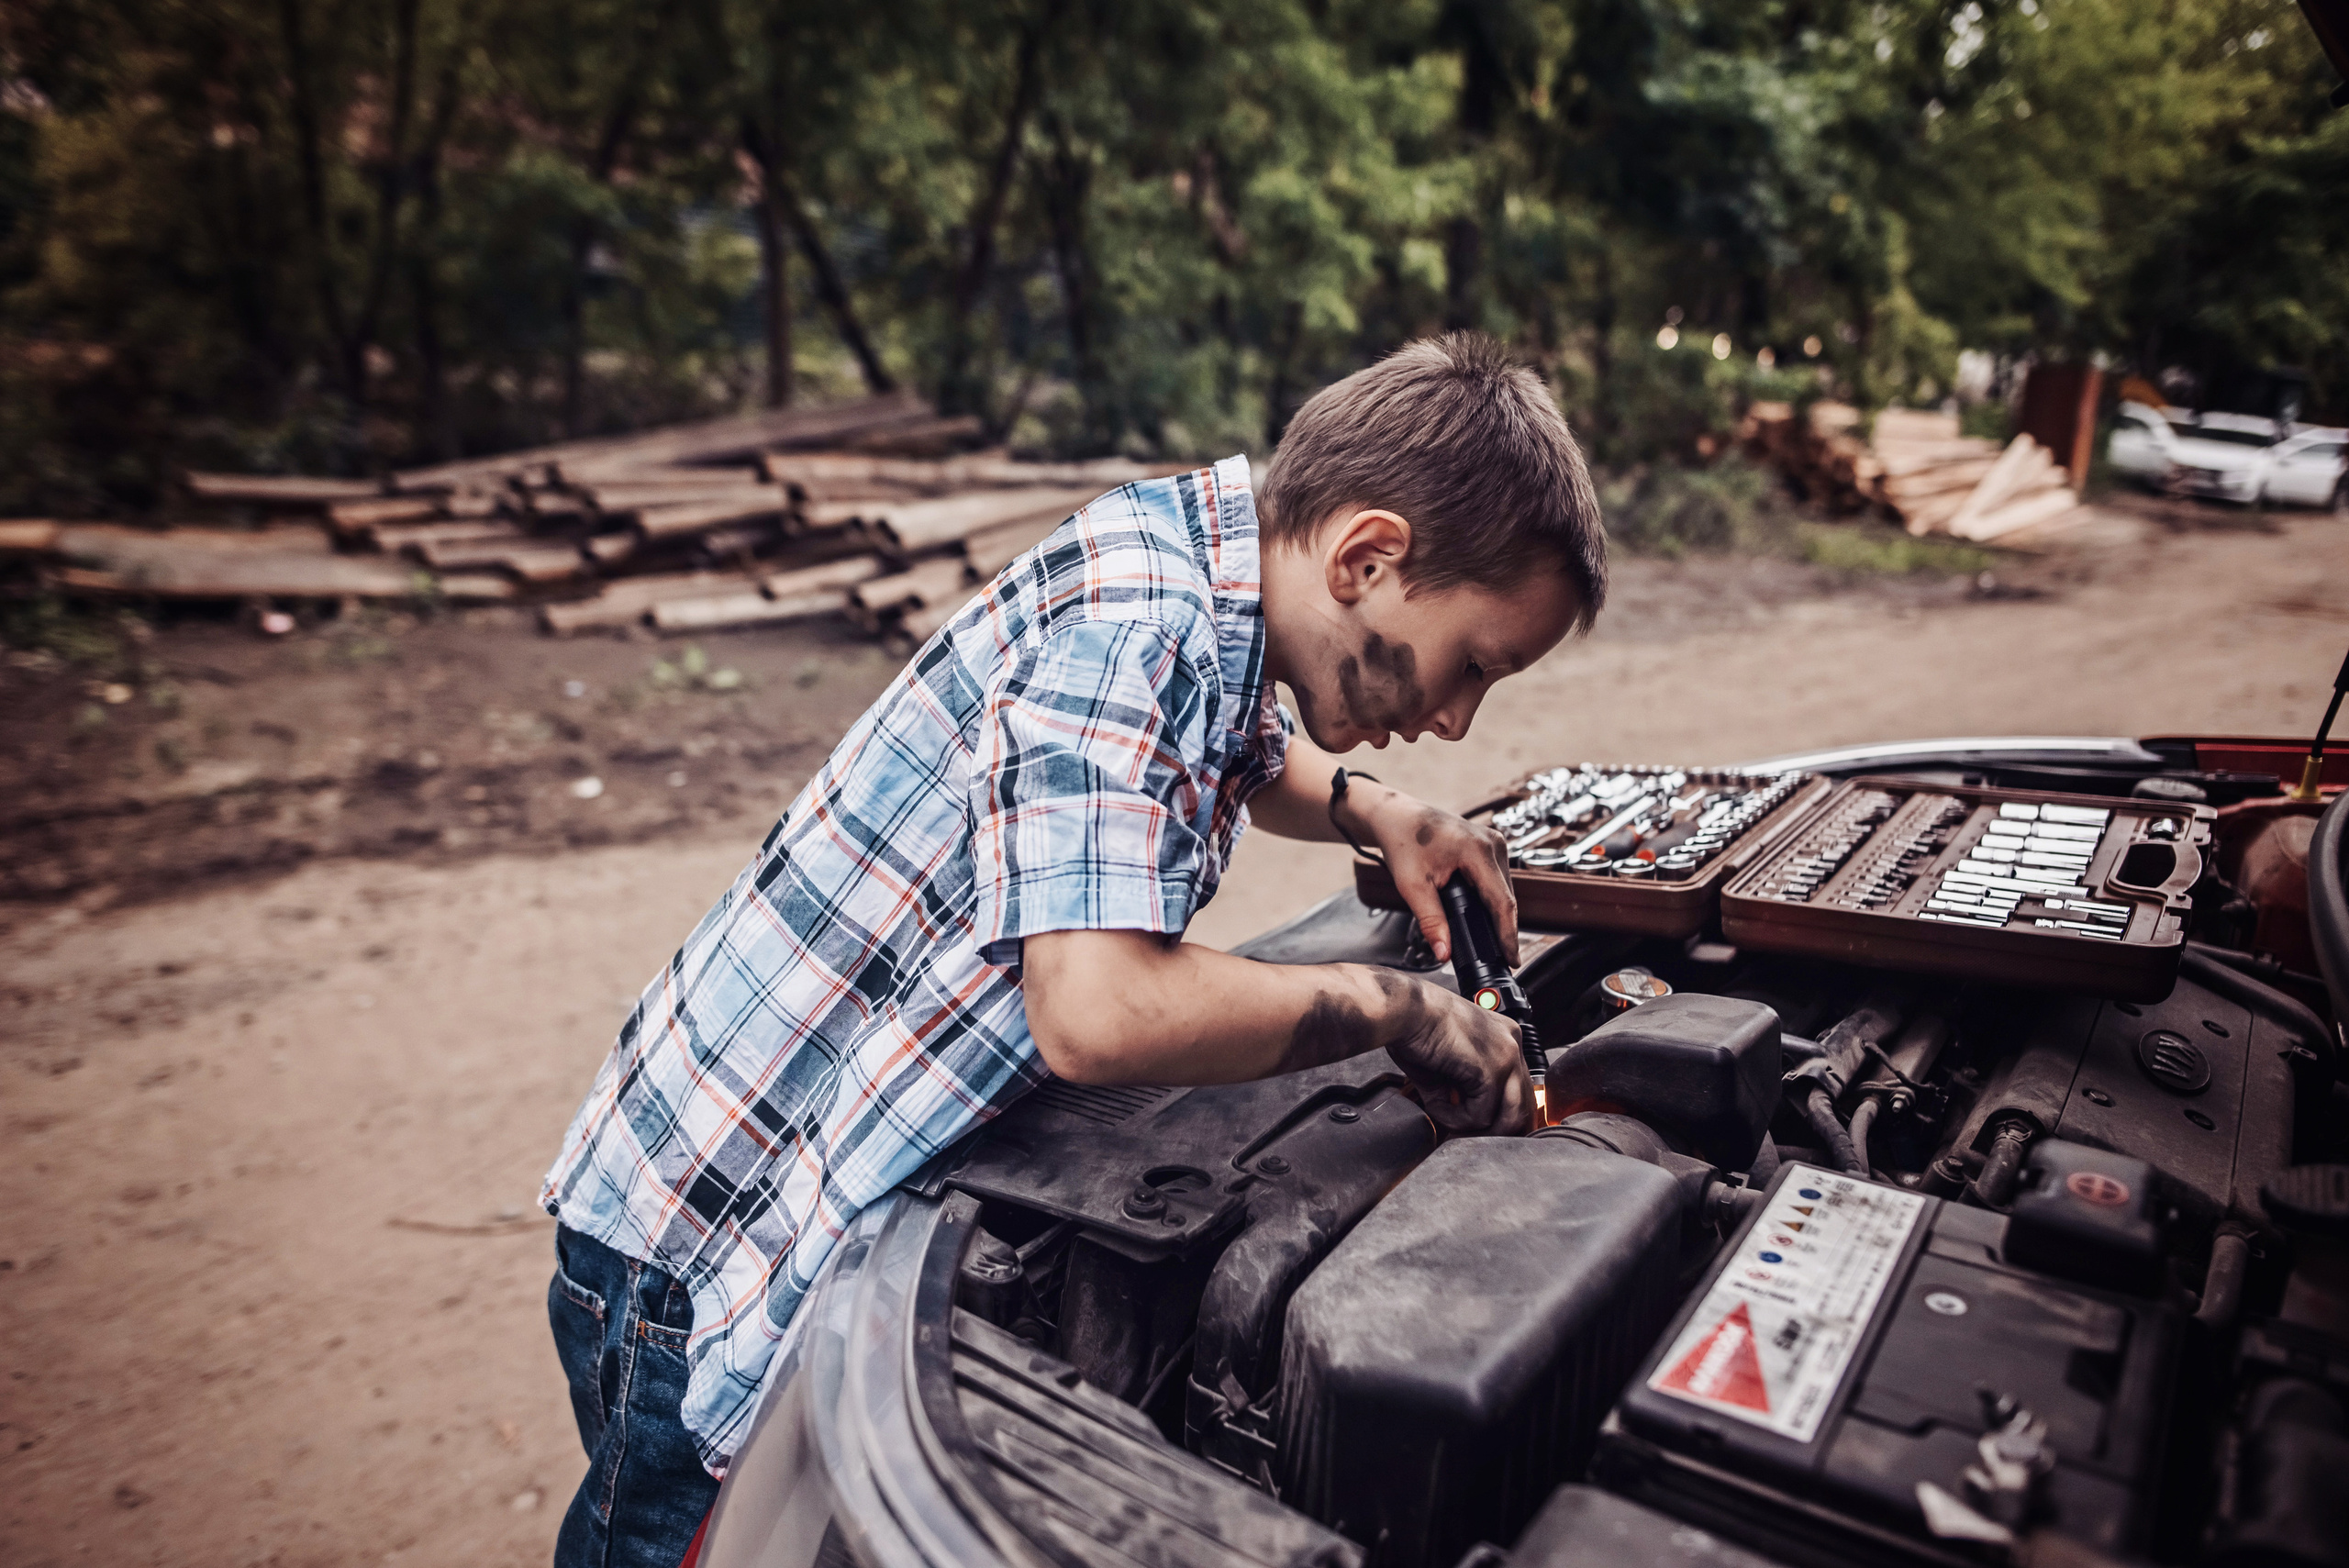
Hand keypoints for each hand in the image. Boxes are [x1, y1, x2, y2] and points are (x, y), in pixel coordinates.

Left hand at [1342, 783, 1517, 964]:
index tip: (1512, 960)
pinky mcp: (1489, 845)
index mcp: (1478, 850)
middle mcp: (1493, 843)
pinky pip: (1497, 879)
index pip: (1502, 902)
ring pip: (1504, 889)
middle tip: (1498, 959)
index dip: (1508, 934)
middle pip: (1506, 897)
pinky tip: (1484, 919)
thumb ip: (1431, 921)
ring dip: (1497, 914)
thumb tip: (1445, 953)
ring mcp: (1493, 842)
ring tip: (1493, 944)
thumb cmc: (1402, 842)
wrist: (1395, 816)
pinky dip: (1491, 899)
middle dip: (1502, 928)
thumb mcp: (1412, 885)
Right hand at [1378, 972, 1532, 1135]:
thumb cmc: (1415, 1028)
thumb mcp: (1447, 1065)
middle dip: (1495, 1129)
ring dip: (1478, 1129)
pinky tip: (1436, 1106)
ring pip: (1510, 1116)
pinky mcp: (1491, 1070)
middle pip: (1522, 1105)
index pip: (1519, 1088)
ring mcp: (1506, 1056)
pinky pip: (1481, 1115)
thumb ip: (1462, 1093)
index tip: (1475, 1127)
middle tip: (1464, 1135)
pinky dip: (1455, 1119)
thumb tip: (1462, 1124)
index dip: (1499, 1114)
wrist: (1404, 1010)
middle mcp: (1512, 1043)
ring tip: (1449, 1123)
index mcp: (1504, 1037)